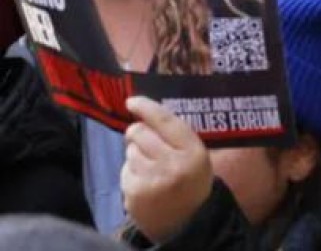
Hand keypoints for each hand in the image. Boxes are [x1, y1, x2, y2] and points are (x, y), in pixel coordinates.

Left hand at [121, 96, 212, 241]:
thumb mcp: (194, 155)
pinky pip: (125, 170)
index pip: (165, 120)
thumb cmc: (190, 180)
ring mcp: (152, 180)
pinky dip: (131, 172)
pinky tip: (144, 181)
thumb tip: (144, 114)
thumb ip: (175, 135)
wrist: (186, 220)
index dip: (146, 107)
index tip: (132, 101)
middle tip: (144, 140)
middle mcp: (173, 164)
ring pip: (130, 151)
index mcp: (193, 151)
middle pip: (141, 133)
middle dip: (137, 133)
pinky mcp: (135, 193)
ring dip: (135, 154)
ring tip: (150, 166)